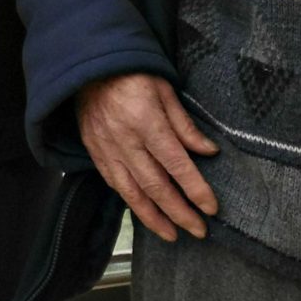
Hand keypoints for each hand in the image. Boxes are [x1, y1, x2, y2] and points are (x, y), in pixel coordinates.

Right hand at [75, 72, 218, 241]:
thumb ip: (184, 124)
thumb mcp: (165, 90)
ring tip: (172, 234)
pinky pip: (113, 182)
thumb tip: (209, 152)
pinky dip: (130, 201)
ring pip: (131, 192)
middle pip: (155, 185)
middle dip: (179, 212)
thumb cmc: (133, 74)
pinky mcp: (93, 151)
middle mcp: (125, 140)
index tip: (211, 208)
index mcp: (146, 121)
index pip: (176, 164)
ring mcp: (106, 148)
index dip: (195, 189)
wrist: (89, 66)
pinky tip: (144, 212)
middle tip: (198, 230)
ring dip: (153, 217)